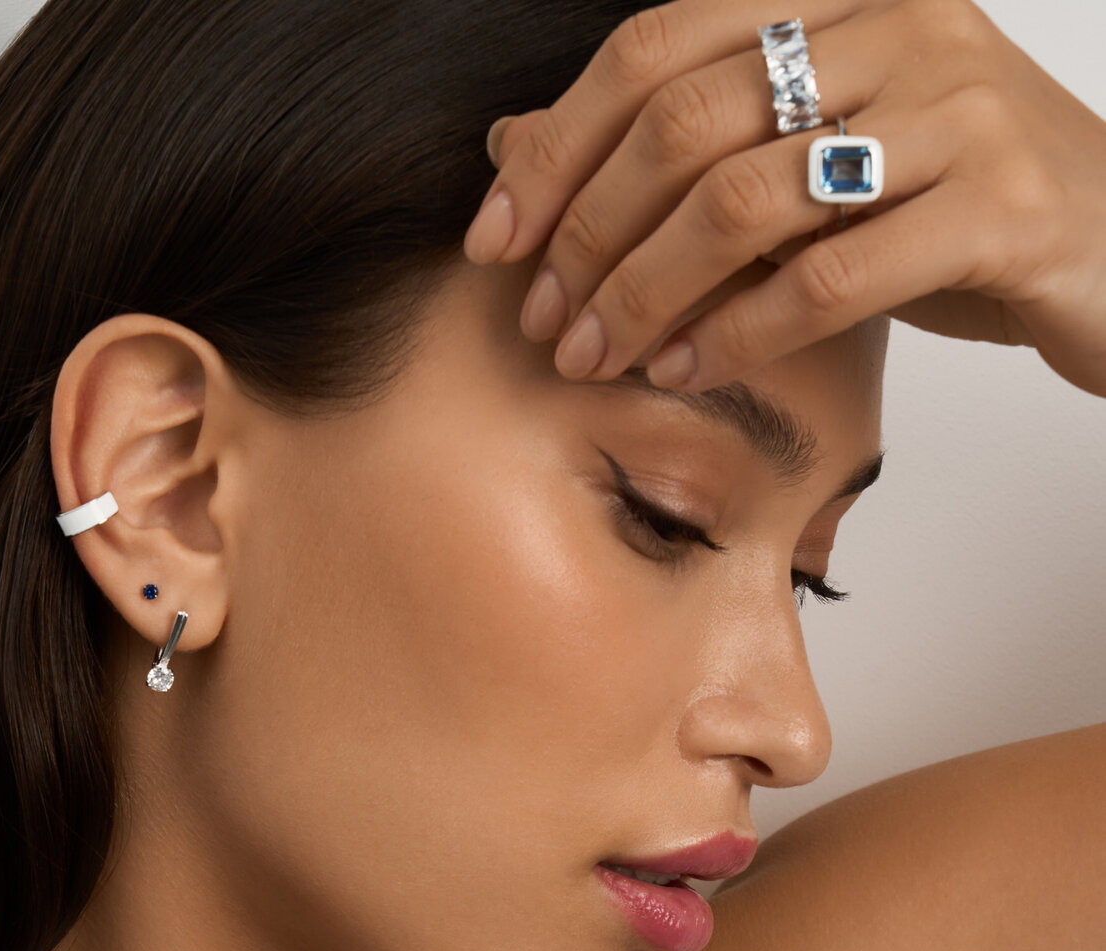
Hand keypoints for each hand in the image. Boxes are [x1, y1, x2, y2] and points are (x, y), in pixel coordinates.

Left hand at [462, 0, 1105, 397]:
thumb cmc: (946, 207)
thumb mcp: (805, 164)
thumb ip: (680, 150)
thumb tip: (510, 146)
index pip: (657, 45)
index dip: (559, 145)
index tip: (497, 238)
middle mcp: (900, 24)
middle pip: (689, 119)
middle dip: (592, 232)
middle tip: (543, 320)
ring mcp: (959, 108)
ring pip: (749, 198)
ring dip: (647, 293)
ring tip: (599, 357)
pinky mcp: (1000, 205)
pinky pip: (831, 277)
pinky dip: (738, 333)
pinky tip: (686, 369)